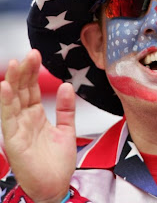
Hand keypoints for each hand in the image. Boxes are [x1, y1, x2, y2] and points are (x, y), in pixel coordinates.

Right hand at [0, 50, 76, 202]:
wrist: (56, 187)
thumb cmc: (58, 163)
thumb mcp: (66, 129)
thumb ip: (66, 108)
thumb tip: (67, 86)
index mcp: (36, 115)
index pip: (32, 88)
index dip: (33, 72)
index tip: (36, 55)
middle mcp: (25, 119)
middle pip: (21, 90)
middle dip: (25, 71)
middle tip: (30, 54)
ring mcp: (17, 128)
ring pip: (13, 100)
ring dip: (14, 81)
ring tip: (16, 63)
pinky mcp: (13, 139)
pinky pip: (8, 117)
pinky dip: (6, 101)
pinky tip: (5, 86)